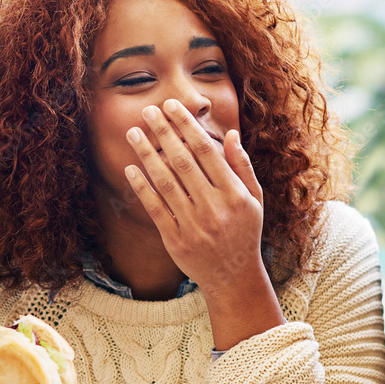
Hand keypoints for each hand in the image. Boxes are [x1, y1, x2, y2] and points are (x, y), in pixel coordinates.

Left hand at [124, 99, 267, 295]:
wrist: (234, 276)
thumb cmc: (245, 231)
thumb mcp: (254, 198)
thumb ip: (242, 166)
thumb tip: (231, 134)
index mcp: (234, 193)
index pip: (206, 151)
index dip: (187, 126)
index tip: (172, 106)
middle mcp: (214, 207)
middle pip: (183, 161)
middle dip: (164, 132)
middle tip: (148, 111)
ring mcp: (193, 224)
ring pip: (165, 182)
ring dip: (147, 154)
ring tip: (133, 132)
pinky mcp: (175, 240)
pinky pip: (154, 208)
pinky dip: (141, 187)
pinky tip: (130, 168)